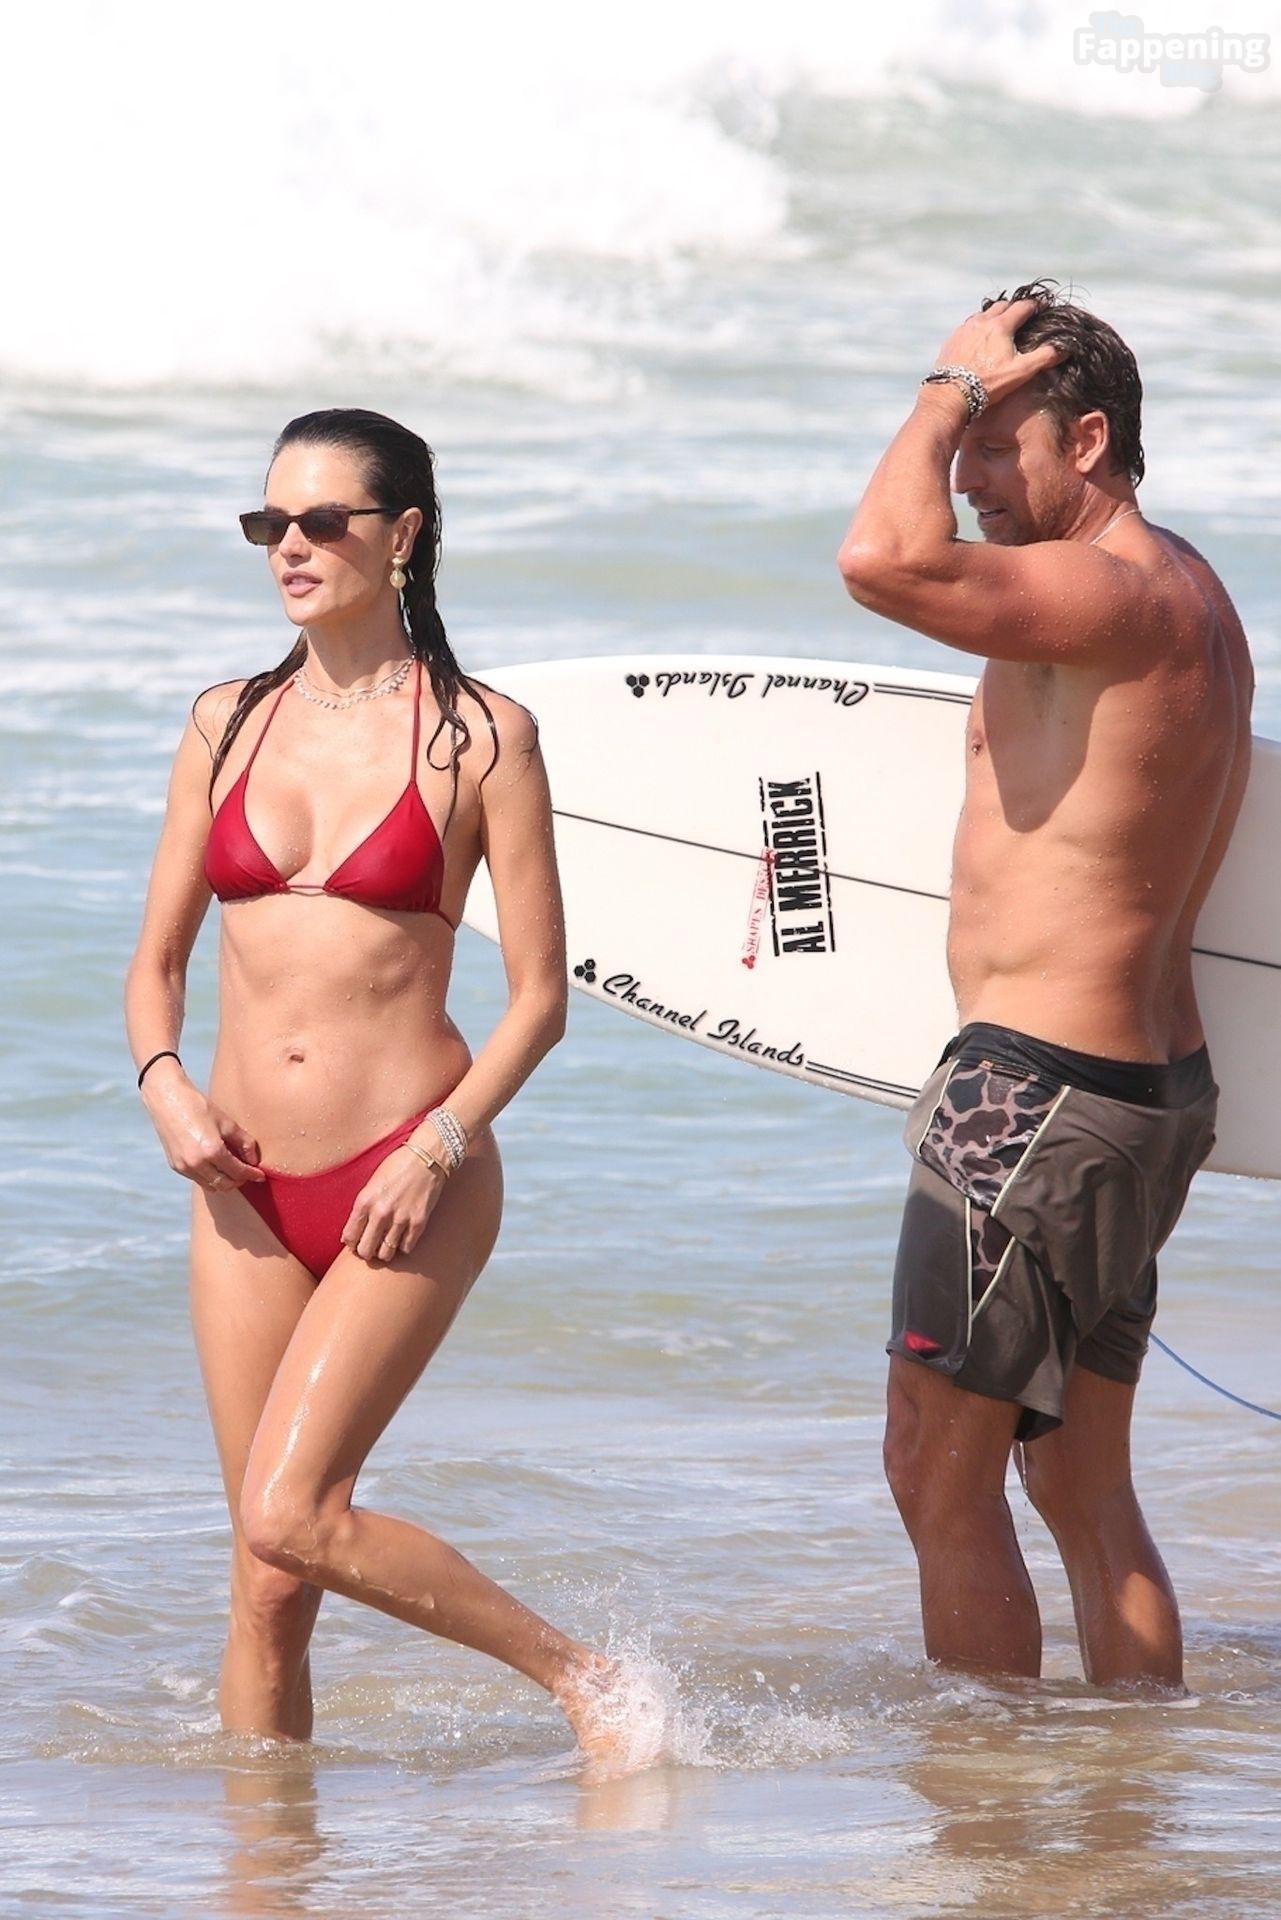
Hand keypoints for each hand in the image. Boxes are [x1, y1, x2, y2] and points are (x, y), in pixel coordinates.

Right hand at [143, 1072, 265, 1191]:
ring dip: (224, 1181)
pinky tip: (215, 1165)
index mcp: (212, 1151)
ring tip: (232, 1169)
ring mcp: (184, 1167)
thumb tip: (253, 1160)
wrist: (167, 1099)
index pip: (237, 1172)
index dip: (251, 1175)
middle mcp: (197, 1163)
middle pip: (225, 1185)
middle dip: (239, 1180)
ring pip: (211, 1185)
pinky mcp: (175, 1166)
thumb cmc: (198, 1106)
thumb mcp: (227, 1122)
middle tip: (247, 1172)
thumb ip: (244, 1142)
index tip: (260, 1175)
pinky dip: (209, 1177)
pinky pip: (198, 1179)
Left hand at [341, 1146, 446, 1266]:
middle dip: (366, 1251)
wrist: (427, 1157)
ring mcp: (401, 1218)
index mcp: (365, 1200)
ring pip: (386, 1254)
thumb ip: (362, 1208)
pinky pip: (406, 1248)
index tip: (356, 1241)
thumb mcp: (372, 1183)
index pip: (350, 1236)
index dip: (351, 1243)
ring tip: (386, 1242)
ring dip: (384, 1251)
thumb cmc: (397, 1166)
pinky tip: (402, 1235)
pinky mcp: (419, 1222)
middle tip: (370, 1246)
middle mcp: (381, 1212)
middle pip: (366, 1250)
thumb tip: (350, 1235)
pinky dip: (403, 1245)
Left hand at [929, 298, 1066, 408]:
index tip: (1042, 307)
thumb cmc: (988, 384)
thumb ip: (1044, 357)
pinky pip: (967, 326)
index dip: (1035, 306)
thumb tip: (1064, 348)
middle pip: (1002, 306)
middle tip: (1022, 314)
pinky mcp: (952, 340)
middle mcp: (981, 322)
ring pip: (982, 314)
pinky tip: (979, 339)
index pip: (1022, 307)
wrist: (951, 395)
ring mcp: (964, 329)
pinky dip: (977, 327)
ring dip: (994, 316)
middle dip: (1014, 308)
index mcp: (1000, 325)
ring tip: (1001, 325)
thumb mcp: (1021, 371)